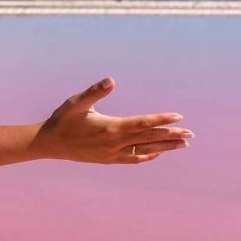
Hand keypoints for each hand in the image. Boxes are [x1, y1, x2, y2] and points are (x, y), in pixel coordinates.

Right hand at [31, 77, 191, 164]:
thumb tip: (111, 80)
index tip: (178, 116)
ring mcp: (113, 154)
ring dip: (165, 147)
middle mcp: (115, 143)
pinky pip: (134, 160)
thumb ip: (95, 91)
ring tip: (183, 144)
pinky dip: (149, 156)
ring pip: (145, 151)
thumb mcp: (77, 102)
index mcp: (110, 127)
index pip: (142, 123)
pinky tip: (159, 153)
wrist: (50, 144)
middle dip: (171, 135)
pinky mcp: (109, 160)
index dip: (161, 120)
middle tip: (190, 133)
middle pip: (149, 139)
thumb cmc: (63, 119)